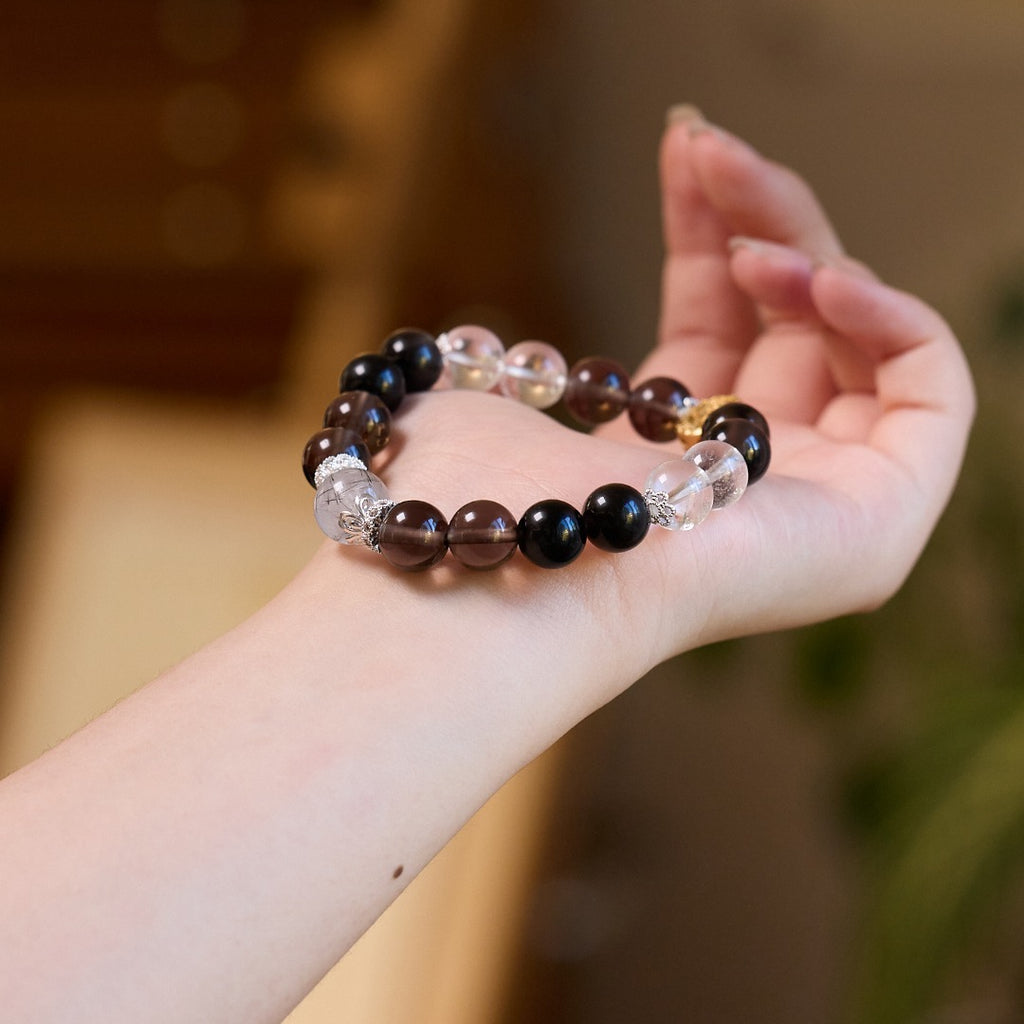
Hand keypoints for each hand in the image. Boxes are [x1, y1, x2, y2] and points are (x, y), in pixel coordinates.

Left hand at [351, 110, 973, 681]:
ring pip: (855, 341)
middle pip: (789, 322)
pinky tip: (825, 283)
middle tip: (708, 147)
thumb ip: (544, 358)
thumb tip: (539, 333)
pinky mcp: (879, 524)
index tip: (681, 149)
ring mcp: (818, 507)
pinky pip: (933, 395)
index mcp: (668, 457)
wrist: (504, 575)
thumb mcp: (514, 393)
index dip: (707, 232)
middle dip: (759, 219)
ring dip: (812, 255)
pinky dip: (896, 320)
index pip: (717, 324)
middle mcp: (748, 482)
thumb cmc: (485, 490)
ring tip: (750, 233)